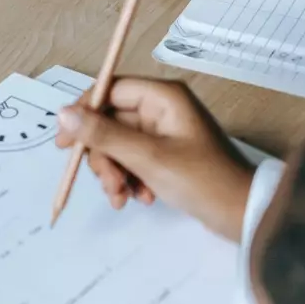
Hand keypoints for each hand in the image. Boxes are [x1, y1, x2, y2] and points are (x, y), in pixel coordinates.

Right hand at [55, 78, 252, 241]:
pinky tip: (141, 198)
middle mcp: (163, 108)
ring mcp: (165, 133)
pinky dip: (131, 180)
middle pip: (111, 122)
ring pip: (119, 146)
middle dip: (104, 157)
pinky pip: (134, 161)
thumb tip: (63, 114)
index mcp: (164, 96)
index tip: (64, 143)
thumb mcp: (147, 158)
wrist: (241, 214)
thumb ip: (103, 135)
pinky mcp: (167, 155)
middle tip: (110, 185)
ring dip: (116, 173)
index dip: (83, 113)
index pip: (109, 90)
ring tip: (125, 198)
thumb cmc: (201, 180)